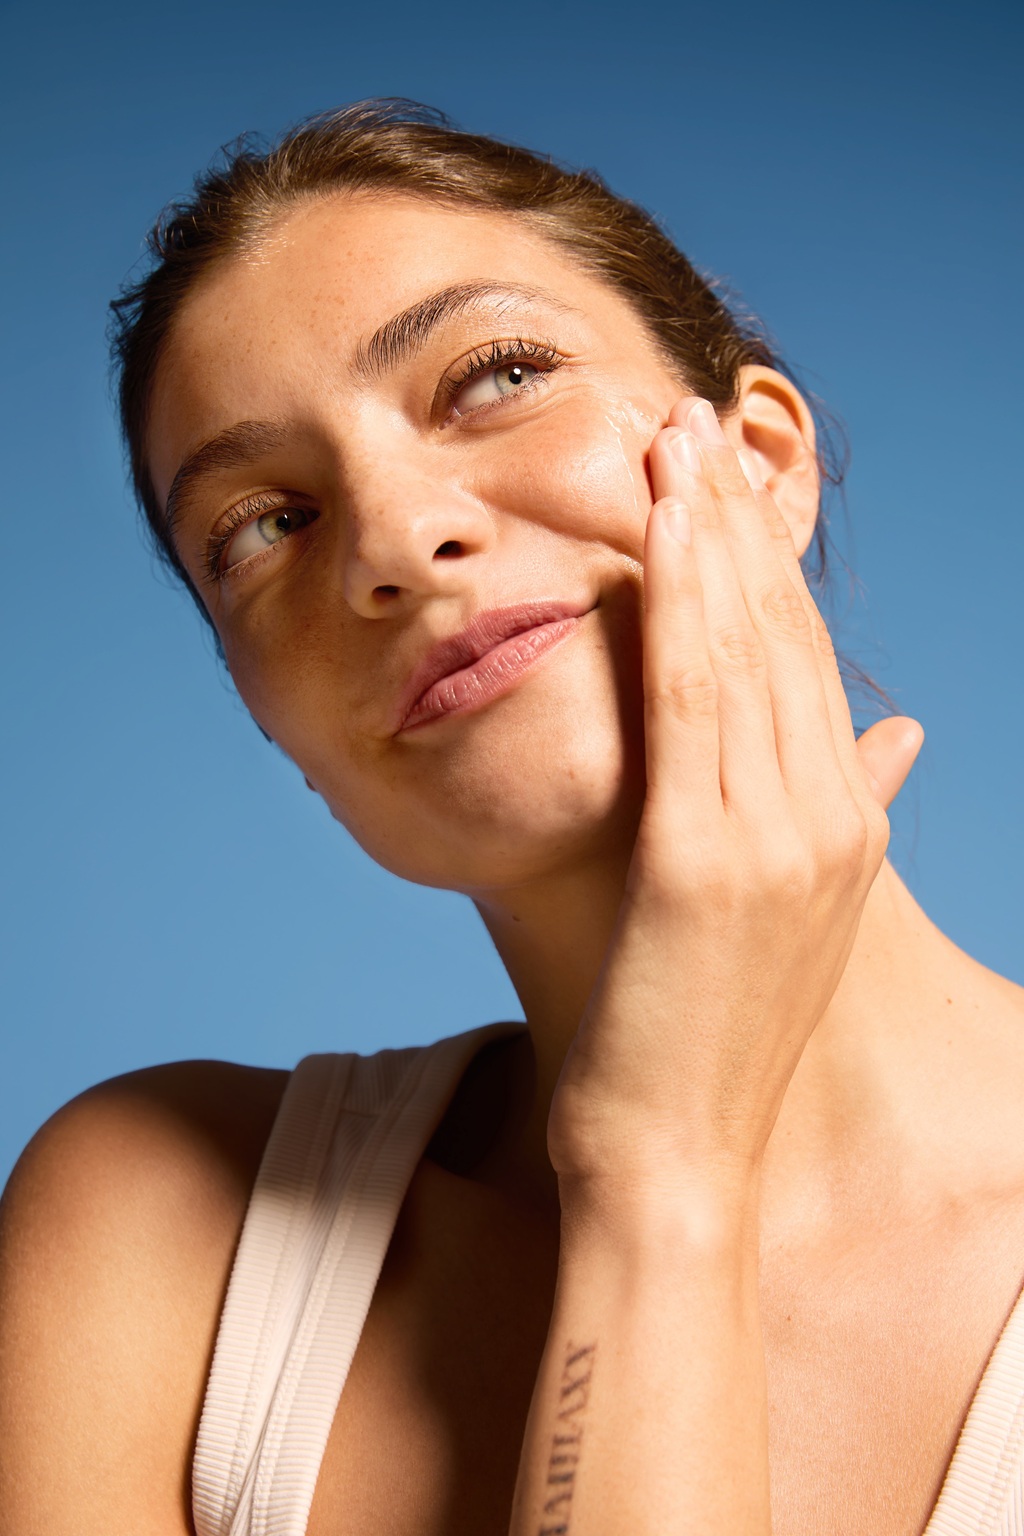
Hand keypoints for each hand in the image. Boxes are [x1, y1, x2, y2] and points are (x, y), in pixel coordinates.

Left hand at [547, 397, 922, 1193]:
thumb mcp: (789, 920)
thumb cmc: (706, 1040)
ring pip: (745, 649)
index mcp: (844, 828)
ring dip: (707, 532)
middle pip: (785, 638)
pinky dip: (678, 603)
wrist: (677, 1159)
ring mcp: (773, 838)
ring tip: (673, 438)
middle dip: (740, 522)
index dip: (770, 568)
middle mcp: (826, 820)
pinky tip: (656, 527)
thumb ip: (842, 815)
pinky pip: (693, 700)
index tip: (728, 487)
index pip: (809, 667)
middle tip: (698, 423)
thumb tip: (898, 735)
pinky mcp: (703, 859)